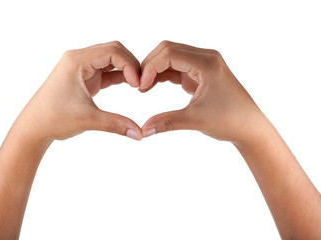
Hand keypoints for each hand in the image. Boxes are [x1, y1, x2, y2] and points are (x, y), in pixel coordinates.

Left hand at [15, 41, 142, 140]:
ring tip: (138, 85)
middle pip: (113, 50)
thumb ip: (116, 124)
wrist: (34, 127)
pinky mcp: (84, 76)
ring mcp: (81, 67)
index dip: (130, 65)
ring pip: (111, 59)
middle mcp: (78, 59)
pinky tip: (130, 85)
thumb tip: (140, 134)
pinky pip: (106, 70)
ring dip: (126, 69)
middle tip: (142, 83)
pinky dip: (119, 76)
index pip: (112, 52)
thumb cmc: (53, 119)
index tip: (139, 84)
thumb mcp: (88, 120)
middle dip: (131, 64)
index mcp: (76, 61)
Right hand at [140, 41, 263, 143]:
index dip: (150, 67)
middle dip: (150, 65)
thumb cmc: (230, 121)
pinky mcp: (200, 72)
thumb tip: (143, 130)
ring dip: (155, 69)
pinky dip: (163, 74)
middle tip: (139, 85)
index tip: (140, 86)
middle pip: (168, 49)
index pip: (169, 53)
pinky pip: (176, 66)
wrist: (249, 127)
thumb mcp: (195, 120)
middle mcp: (206, 58)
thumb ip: (166, 122)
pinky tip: (152, 86)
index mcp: (207, 64)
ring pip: (171, 56)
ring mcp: (203, 64)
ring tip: (143, 88)